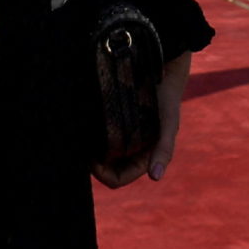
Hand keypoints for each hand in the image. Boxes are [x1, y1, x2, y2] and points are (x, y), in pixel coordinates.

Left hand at [94, 51, 189, 188]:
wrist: (161, 70)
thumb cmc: (167, 100)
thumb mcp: (168, 125)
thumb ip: (164, 150)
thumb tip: (155, 177)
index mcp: (143, 158)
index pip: (118, 178)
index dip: (103, 174)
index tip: (92, 161)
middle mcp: (130, 151)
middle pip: (104, 169)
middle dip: (93, 165)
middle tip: (82, 149)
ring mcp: (120, 138)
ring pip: (98, 155)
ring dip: (89, 151)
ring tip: (80, 139)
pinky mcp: (112, 122)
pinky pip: (96, 136)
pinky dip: (89, 136)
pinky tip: (82, 127)